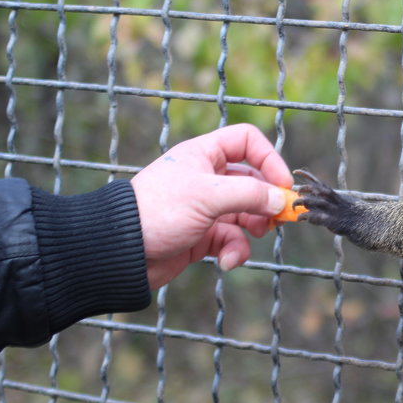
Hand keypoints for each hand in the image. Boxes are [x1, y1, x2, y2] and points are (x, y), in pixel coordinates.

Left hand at [131, 124, 292, 288]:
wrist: (120, 252)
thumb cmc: (158, 211)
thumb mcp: (208, 195)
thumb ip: (250, 195)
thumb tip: (281, 200)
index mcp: (204, 155)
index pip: (247, 142)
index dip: (269, 159)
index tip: (282, 184)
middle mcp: (207, 178)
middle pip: (253, 181)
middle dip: (266, 200)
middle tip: (279, 217)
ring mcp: (206, 208)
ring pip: (246, 213)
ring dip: (254, 227)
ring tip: (254, 236)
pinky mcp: (202, 235)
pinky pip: (231, 240)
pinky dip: (234, 250)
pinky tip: (225, 260)